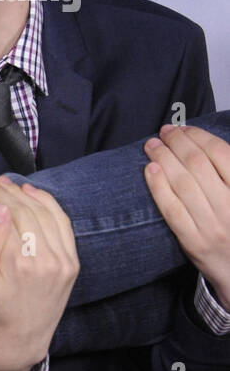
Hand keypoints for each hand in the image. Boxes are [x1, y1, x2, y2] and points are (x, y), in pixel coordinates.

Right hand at [0, 176, 78, 370]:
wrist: (21, 339)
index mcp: (18, 263)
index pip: (3, 216)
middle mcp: (46, 259)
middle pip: (24, 210)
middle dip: (1, 191)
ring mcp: (63, 260)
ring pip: (44, 212)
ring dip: (23, 193)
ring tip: (4, 183)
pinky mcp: (72, 262)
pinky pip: (62, 223)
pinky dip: (48, 204)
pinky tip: (31, 194)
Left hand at [144, 125, 229, 306]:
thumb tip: (207, 145)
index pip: (222, 155)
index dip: (199, 137)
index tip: (184, 128)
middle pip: (198, 165)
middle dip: (178, 143)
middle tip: (164, 132)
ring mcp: (212, 226)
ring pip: (183, 184)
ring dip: (164, 158)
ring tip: (152, 144)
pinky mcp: (194, 242)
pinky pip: (172, 209)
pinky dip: (158, 187)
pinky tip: (150, 169)